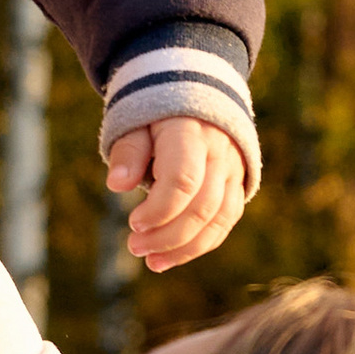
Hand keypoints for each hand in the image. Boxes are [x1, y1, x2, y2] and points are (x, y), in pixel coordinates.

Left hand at [106, 113, 248, 273]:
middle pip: (203, 206)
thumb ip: (128, 151)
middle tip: (135, 247)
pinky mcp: (237, 182)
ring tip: (153, 262)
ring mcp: (233, 167)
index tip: (133, 223)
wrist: (194, 91)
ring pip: (219, 218)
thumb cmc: (155, 113)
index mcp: (189, 131)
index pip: (183, 180)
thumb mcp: (135, 122)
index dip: (159, 210)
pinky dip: (202, 243)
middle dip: (168, 235)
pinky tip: (173, 256)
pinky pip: (226, 220)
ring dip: (186, 248)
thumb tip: (117, 185)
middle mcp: (218, 150)